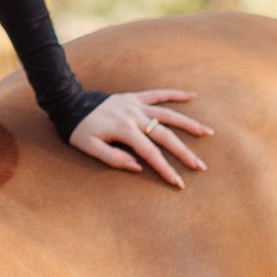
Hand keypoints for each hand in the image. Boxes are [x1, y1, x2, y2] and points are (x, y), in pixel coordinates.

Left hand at [68, 88, 212, 185]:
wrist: (68, 102)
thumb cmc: (78, 129)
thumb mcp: (89, 148)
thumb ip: (113, 158)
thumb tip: (138, 167)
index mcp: (125, 131)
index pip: (151, 154)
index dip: (166, 169)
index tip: (178, 182)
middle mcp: (135, 116)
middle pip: (165, 136)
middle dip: (184, 152)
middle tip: (200, 166)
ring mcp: (136, 104)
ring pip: (169, 114)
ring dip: (189, 124)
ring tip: (208, 133)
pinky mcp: (135, 96)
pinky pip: (158, 94)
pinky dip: (175, 94)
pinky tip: (192, 95)